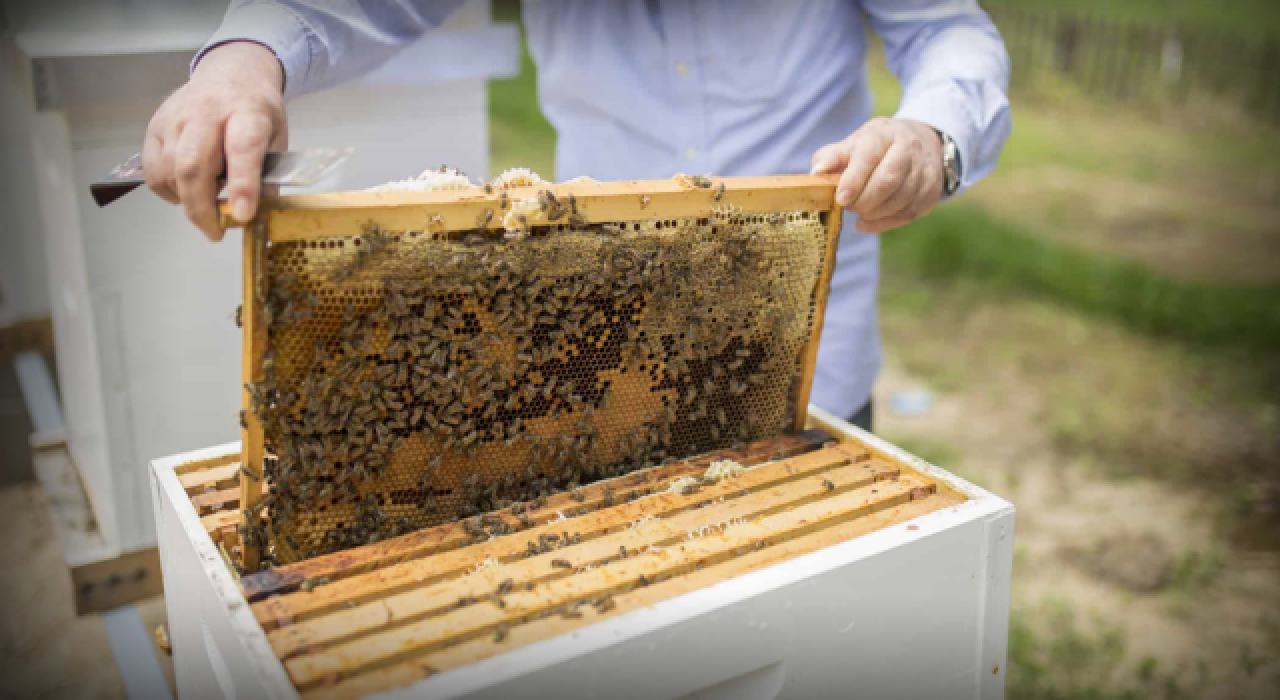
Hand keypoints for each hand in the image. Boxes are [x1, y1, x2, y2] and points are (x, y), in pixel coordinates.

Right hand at [143, 42, 286, 240]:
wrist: (231, 74)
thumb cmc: (255, 112)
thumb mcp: (277, 137)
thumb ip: (269, 175)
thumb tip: (258, 217)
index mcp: (247, 112)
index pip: (242, 148)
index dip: (242, 185)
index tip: (242, 215)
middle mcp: (206, 112)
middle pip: (193, 165)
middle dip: (202, 208)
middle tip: (215, 232)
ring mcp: (175, 118)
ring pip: (169, 171)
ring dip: (187, 201)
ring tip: (207, 206)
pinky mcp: (154, 127)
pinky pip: (152, 171)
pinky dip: (168, 191)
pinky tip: (187, 190)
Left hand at [810, 117, 943, 233]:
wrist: (920, 142)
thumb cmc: (877, 146)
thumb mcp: (855, 143)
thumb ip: (833, 156)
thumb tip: (816, 172)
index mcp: (885, 134)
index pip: (870, 156)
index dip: (854, 179)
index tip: (840, 198)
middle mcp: (909, 149)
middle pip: (887, 181)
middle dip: (863, 201)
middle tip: (848, 206)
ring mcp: (924, 171)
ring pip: (899, 201)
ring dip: (873, 213)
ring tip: (859, 211)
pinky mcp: (931, 191)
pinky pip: (907, 214)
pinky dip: (884, 223)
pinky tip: (868, 222)